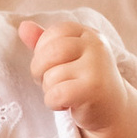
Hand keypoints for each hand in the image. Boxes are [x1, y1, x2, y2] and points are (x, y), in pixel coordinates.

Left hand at [20, 14, 124, 137]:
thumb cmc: (85, 81)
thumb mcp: (68, 58)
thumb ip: (46, 42)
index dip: (43, 50)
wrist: (113, 110)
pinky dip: (53, 103)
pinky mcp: (93, 89)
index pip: (54, 33)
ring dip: (49, 90)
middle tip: (50, 82)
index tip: (52, 65)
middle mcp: (96, 46)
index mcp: (89, 34)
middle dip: (39, 70)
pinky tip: (66, 105)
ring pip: (52, 76)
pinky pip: (57, 94)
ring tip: (63, 94)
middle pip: (49, 52)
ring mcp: (96, 67)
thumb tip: (23, 27)